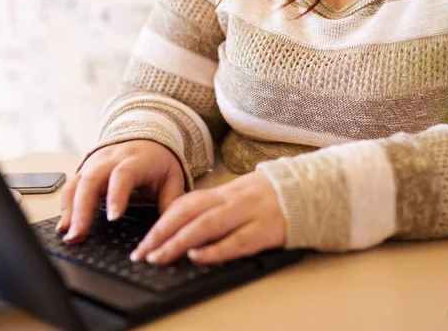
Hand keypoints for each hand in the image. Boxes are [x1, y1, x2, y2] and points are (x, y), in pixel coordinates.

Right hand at [56, 140, 184, 243]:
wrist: (147, 138)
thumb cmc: (158, 161)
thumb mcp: (172, 177)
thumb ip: (171, 201)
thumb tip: (170, 228)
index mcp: (135, 160)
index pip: (123, 174)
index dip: (117, 195)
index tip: (113, 218)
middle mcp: (111, 158)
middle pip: (92, 180)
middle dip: (83, 209)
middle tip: (79, 235)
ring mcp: (95, 162)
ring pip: (77, 183)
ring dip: (70, 210)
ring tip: (70, 236)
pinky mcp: (85, 169)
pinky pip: (71, 186)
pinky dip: (66, 206)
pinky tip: (64, 226)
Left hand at [130, 170, 285, 265]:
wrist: (305, 190)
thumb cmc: (267, 196)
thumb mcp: (237, 195)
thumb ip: (213, 208)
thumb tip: (181, 225)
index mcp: (223, 193)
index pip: (184, 204)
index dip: (160, 222)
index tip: (143, 242)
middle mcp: (230, 201)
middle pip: (189, 213)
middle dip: (161, 234)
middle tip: (142, 254)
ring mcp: (247, 214)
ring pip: (207, 225)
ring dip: (179, 242)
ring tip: (159, 257)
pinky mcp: (264, 230)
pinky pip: (236, 241)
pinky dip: (215, 249)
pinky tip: (198, 256)